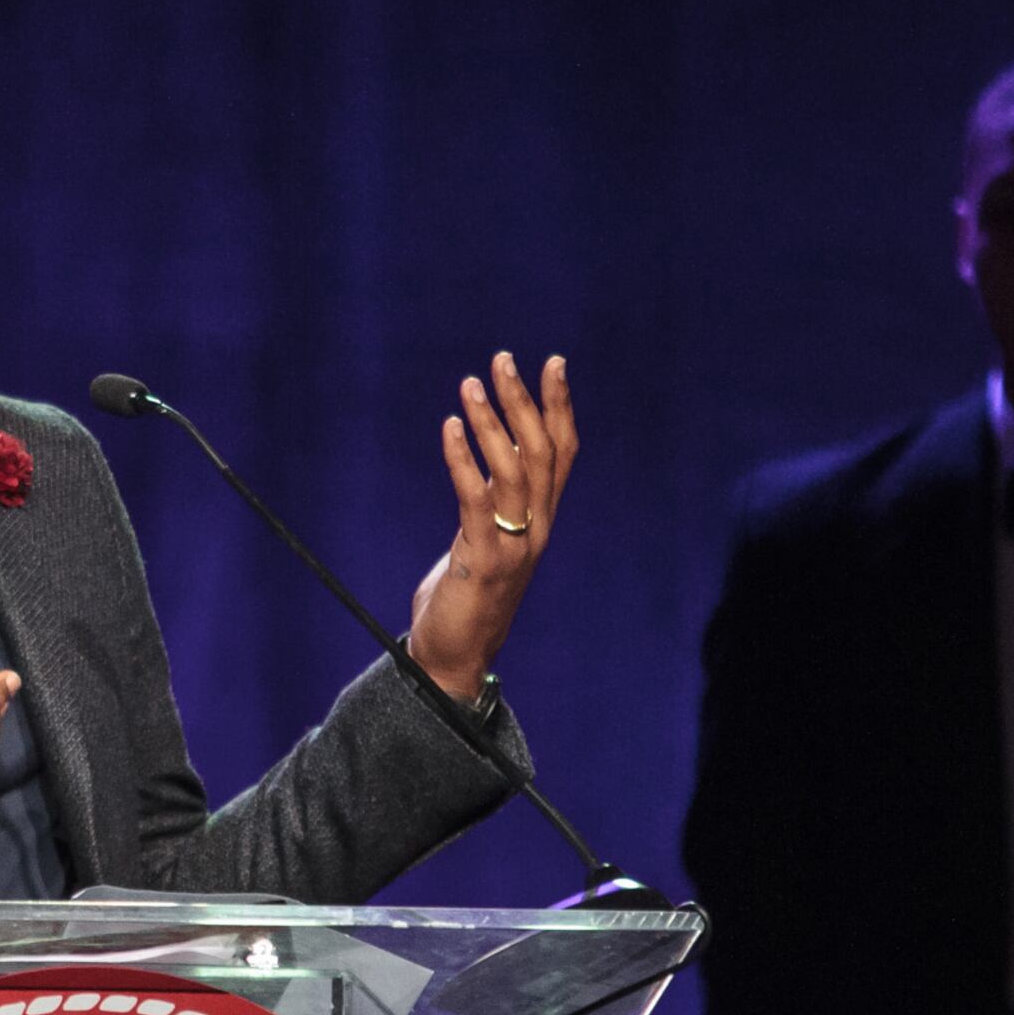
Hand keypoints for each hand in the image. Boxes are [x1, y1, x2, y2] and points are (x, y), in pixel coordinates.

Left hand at [404, 352, 574, 704]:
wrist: (455, 655)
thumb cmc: (466, 595)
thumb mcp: (487, 537)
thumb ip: (497, 500)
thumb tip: (492, 451)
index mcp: (542, 519)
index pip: (563, 452)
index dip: (560, 406)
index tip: (552, 363)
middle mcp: (538, 528)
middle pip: (543, 452)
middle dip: (525, 400)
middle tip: (503, 359)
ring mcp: (515, 545)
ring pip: (516, 470)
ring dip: (494, 421)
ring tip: (470, 383)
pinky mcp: (484, 560)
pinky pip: (477, 499)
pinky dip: (464, 459)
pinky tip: (450, 427)